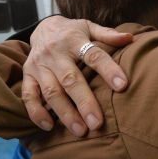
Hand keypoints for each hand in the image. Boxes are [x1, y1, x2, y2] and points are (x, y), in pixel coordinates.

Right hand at [23, 16, 132, 135]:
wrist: (42, 28)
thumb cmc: (72, 32)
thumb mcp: (89, 27)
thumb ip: (108, 35)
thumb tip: (129, 38)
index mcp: (74, 40)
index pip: (94, 55)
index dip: (108, 70)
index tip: (122, 86)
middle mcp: (54, 53)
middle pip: (70, 80)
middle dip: (84, 102)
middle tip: (97, 123)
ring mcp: (39, 65)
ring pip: (51, 91)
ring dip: (64, 113)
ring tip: (80, 131)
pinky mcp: (27, 75)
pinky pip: (28, 96)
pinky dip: (36, 112)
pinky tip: (49, 127)